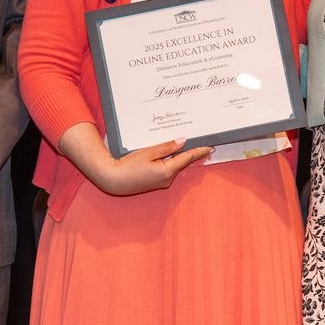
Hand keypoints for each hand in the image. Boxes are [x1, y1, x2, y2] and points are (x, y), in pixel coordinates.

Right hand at [93, 138, 212, 194]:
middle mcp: (167, 179)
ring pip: (174, 166)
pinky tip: (168, 154)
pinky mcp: (156, 183)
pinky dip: (170, 162)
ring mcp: (162, 183)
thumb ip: (167, 147)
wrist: (114, 180)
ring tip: (183, 145)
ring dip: (178, 157)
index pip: (187, 158)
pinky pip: (167, 170)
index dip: (199, 151)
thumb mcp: (148, 152)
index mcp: (167, 171)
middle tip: (200, 142)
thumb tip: (182, 142)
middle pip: (182, 162)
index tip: (210, 147)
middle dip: (189, 152)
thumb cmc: (128, 166)